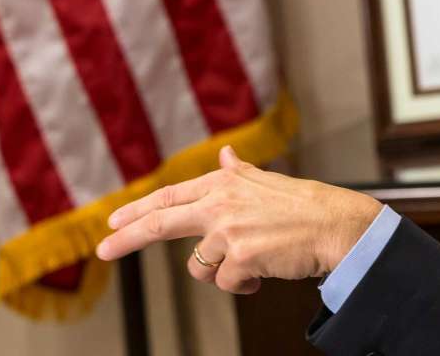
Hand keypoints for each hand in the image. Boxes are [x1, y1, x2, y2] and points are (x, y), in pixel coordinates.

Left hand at [95, 146, 382, 293]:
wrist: (336, 225)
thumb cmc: (307, 205)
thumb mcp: (267, 182)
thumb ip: (239, 172)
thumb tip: (225, 154)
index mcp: (225, 185)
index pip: (171, 196)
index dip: (140, 208)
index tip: (115, 221)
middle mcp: (220, 204)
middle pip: (161, 223)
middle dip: (128, 238)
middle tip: (103, 250)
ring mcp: (228, 231)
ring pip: (202, 266)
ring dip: (224, 270)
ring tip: (255, 260)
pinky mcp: (240, 257)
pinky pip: (228, 283)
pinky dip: (245, 284)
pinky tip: (265, 272)